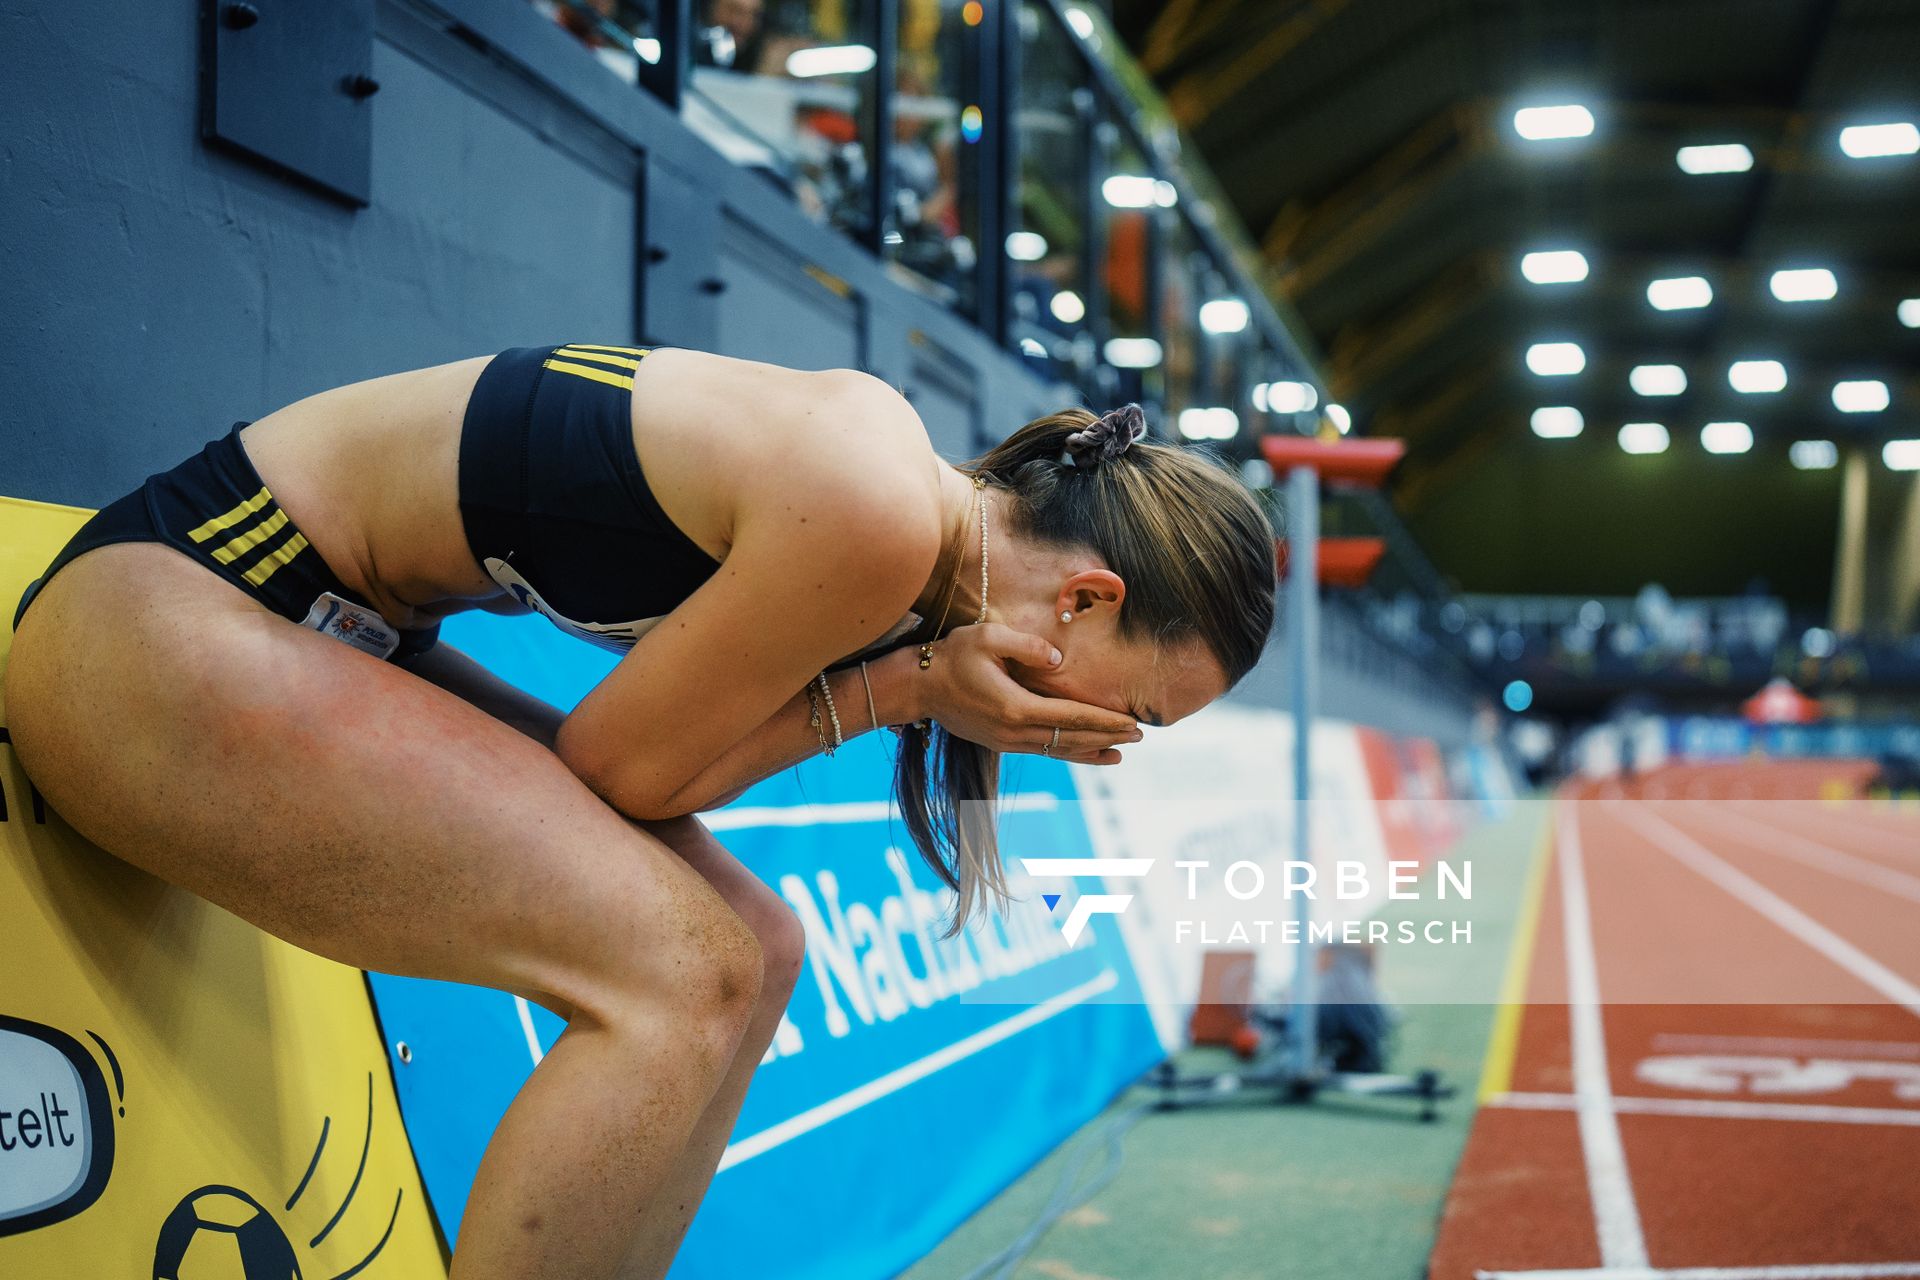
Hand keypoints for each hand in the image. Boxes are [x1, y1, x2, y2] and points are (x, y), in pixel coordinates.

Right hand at [898, 623, 1140, 763]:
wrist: (917, 686)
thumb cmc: (952, 656)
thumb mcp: (988, 637)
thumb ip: (1027, 646)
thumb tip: (1060, 659)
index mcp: (1016, 707)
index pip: (1072, 717)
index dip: (1105, 721)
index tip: (1133, 722)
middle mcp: (1014, 732)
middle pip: (1071, 738)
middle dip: (1108, 737)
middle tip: (1140, 736)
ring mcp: (1007, 741)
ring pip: (1058, 750)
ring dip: (1091, 751)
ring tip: (1120, 754)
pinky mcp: (1000, 742)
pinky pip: (1043, 750)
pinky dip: (1068, 753)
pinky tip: (1084, 753)